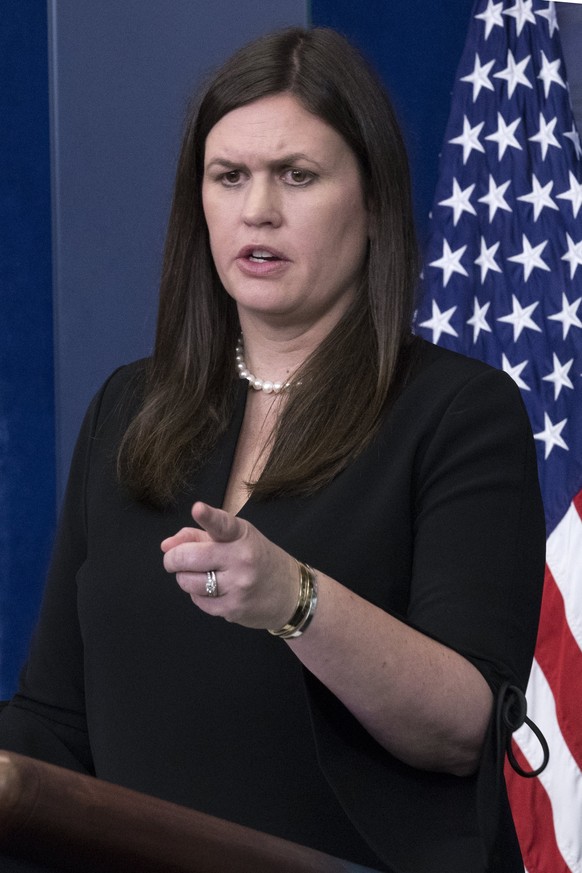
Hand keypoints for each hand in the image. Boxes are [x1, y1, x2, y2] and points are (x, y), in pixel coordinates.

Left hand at [161, 501, 298, 628]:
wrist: (290, 593)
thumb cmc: (258, 559)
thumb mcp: (236, 539)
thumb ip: (198, 537)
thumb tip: (166, 545)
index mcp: (242, 535)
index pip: (223, 524)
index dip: (208, 516)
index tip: (197, 509)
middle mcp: (241, 559)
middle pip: (190, 558)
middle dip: (173, 559)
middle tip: (172, 560)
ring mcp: (238, 586)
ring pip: (189, 582)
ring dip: (185, 578)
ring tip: (198, 575)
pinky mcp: (233, 609)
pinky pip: (198, 601)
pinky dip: (198, 595)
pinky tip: (212, 590)